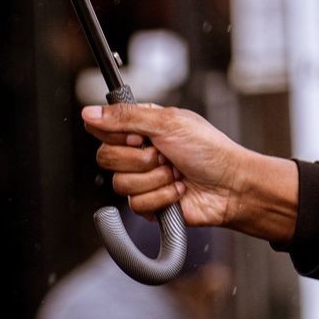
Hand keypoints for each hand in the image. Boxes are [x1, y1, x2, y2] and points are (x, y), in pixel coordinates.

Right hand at [81, 104, 298, 242]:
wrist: (229, 187)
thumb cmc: (209, 150)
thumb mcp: (168, 123)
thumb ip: (126, 118)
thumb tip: (88, 113)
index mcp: (141, 127)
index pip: (104, 127)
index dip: (118, 134)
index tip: (141, 136)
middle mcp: (138, 152)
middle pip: (107, 158)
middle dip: (139, 159)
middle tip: (164, 155)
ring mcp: (142, 179)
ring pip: (121, 184)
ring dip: (154, 180)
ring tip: (176, 174)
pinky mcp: (148, 204)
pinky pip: (135, 205)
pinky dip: (161, 197)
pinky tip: (178, 191)